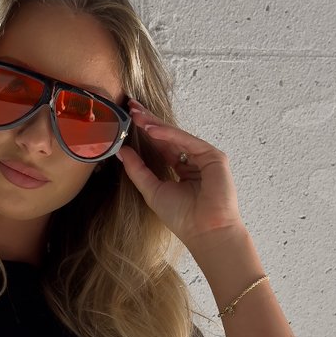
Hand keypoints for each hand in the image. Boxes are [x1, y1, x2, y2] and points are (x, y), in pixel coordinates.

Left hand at [116, 100, 244, 246]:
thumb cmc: (182, 218)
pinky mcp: (214, 157)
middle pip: (168, 137)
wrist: (204, 231)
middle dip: (149, 121)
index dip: (145, 132)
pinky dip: (169, 134)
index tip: (129, 118)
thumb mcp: (152, 190)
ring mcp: (205, 158)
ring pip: (177, 136)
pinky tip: (151, 128)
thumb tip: (121, 151)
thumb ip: (137, 170)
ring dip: (156, 124)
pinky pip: (187, 141)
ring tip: (136, 115)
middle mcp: (194, 162)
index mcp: (182, 170)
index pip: (161, 146)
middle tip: (131, 106)